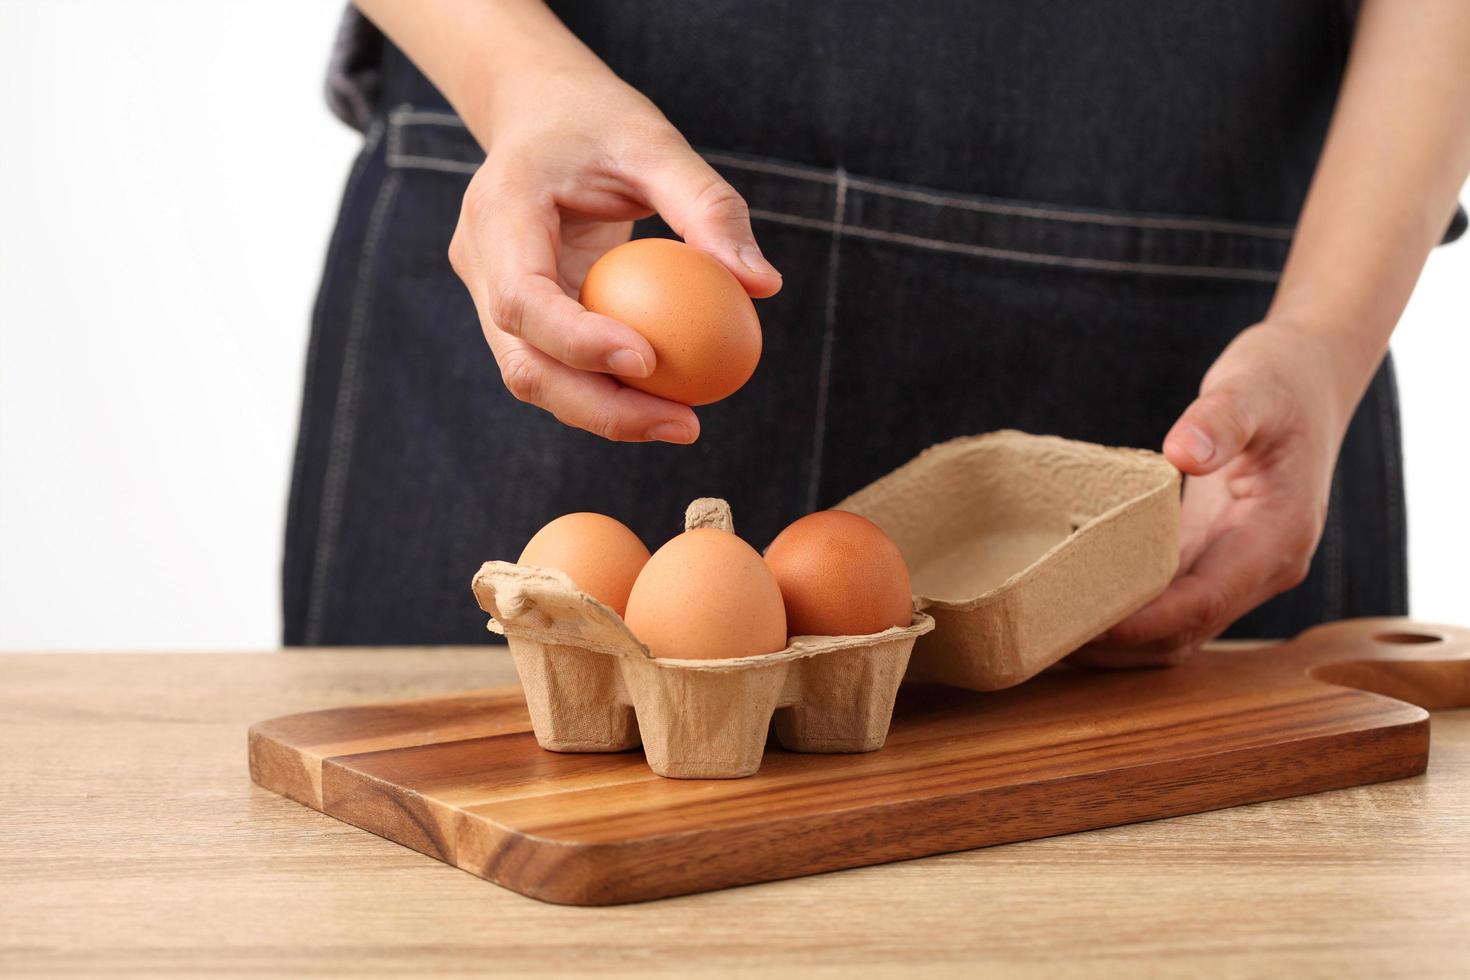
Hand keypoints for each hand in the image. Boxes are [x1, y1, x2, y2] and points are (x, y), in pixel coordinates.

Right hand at [448, 67, 781, 442]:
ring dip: (608, 413)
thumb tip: (763, 284)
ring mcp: (491, 296)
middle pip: (524, 364)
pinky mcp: (520, 317)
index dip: (578, 341)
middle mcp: (482, 264)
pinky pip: (560, 367)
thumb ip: (708, 207)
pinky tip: (668, 400)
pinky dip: (610, 390)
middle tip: (684, 424)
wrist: (539, 113)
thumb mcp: (656, 143)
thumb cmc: (599, 120)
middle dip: (600, 409)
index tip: (648, 360)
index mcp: (498, 212)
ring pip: (538, 379)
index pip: (523, 298)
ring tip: (685, 422)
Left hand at [1071, 321, 1364, 667]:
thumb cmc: (1282, 378)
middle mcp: (1263, 566)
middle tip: (1043, 638)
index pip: (1206, 600)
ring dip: (1115, 642)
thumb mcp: (1253, 385)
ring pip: (1174, 629)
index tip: (1085, 625)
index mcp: (1279, 535)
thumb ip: (1220, 418)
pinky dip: (1123, 614)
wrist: (1310, 376)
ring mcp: (1238, 566)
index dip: (1145, 622)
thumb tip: (1183, 451)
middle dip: (1118, 645)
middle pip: (1185, 631)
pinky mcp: (1212, 556)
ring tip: (1045, 635)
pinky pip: (1166, 603)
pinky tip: (1070, 606)